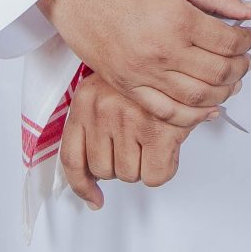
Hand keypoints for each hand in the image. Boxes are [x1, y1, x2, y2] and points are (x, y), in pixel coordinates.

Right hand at [38, 0, 250, 125]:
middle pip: (218, 73)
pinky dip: (192, 116)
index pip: (228, 41)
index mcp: (177, 19)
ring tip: (230, 81)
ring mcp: (144, 73)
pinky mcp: (127, 85)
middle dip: (240, 67)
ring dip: (223, 93)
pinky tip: (206, 109)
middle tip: (245, 59)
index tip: (249, 36)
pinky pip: (166, 111)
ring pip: (198, 97)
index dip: (246, 41)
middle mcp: (163, 50)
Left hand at [57, 73, 200, 207]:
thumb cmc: (143, 73)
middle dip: (121, 164)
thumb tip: (92, 179)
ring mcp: (129, 122)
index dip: (82, 185)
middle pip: (103, 171)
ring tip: (152, 140)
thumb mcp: (108, 90)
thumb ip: (95, 126)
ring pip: (129, 175)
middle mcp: (102, 112)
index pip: (72, 158)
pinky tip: (167, 150)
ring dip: (142, 166)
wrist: (178, 53)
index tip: (93, 198)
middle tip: (137, 145)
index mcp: (86, 102)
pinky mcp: (158, 132)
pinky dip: (162, 170)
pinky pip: (154, 176)